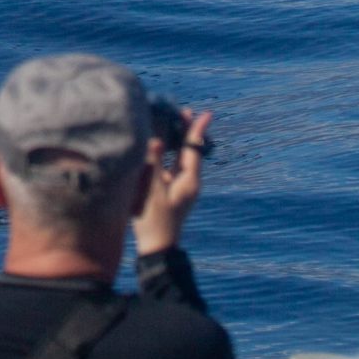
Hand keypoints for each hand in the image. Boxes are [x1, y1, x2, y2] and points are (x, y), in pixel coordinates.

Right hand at [133, 107, 211, 256]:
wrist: (157, 248)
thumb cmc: (154, 220)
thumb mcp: (153, 190)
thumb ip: (154, 164)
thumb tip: (157, 140)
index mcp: (189, 180)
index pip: (194, 148)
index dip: (197, 129)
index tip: (205, 112)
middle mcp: (188, 182)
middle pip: (189, 151)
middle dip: (186, 131)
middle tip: (182, 110)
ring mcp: (180, 188)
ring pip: (180, 158)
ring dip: (175, 141)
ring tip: (170, 122)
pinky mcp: (171, 192)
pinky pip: (171, 166)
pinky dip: (166, 153)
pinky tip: (157, 146)